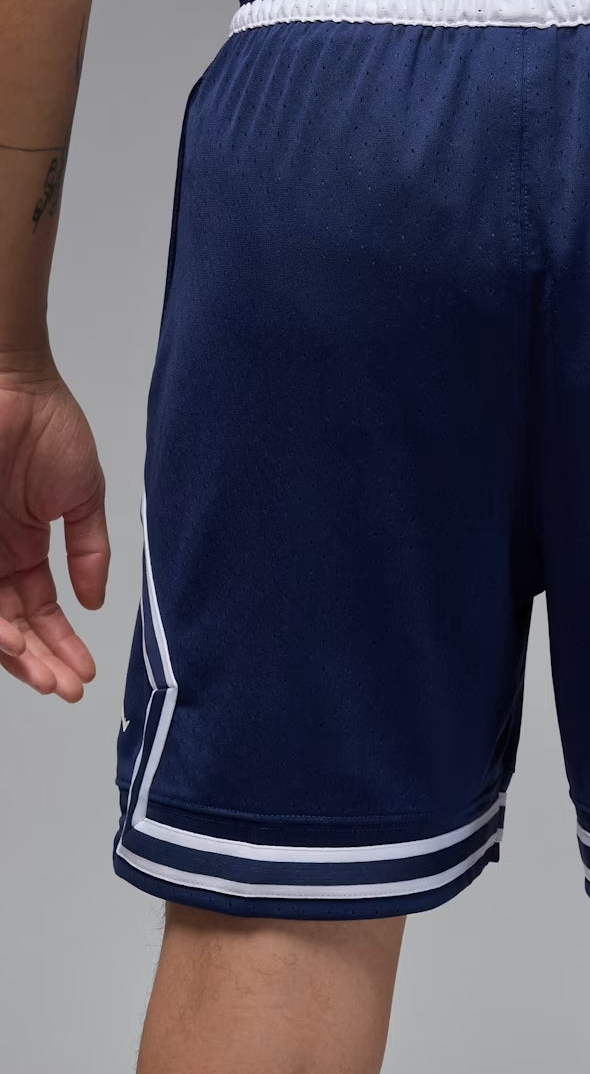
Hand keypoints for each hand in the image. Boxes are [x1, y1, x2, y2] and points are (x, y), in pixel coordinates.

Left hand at [0, 354, 108, 701]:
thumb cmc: (48, 428)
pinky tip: (15, 641)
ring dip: (16, 653)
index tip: (85, 673)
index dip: (61, 645)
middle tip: (64, 687)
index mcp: (23, 546)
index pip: (38, 611)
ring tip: (44, 674)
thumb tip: (95, 601)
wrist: (10, 386)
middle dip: (39, 662)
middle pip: (11, 626)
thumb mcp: (83, 495)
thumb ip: (90, 549)